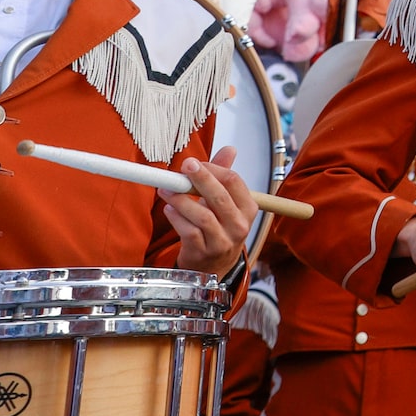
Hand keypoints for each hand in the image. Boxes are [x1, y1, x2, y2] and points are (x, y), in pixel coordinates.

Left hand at [162, 146, 258, 275]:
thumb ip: (225, 176)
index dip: (213, 169)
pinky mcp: (203, 252)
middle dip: (200, 178)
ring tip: (166, 190)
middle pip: (219, 197)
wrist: (215, 266)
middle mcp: (239, 225)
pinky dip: (176, 218)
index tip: (196, 163)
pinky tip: (169, 210)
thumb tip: (230, 149)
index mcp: (249, 208)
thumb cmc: (220, 228)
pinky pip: (188, 232)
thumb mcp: (227, 203)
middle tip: (184, 166)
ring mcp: (222, 241)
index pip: (234, 181)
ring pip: (202, 215)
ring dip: (180, 200)